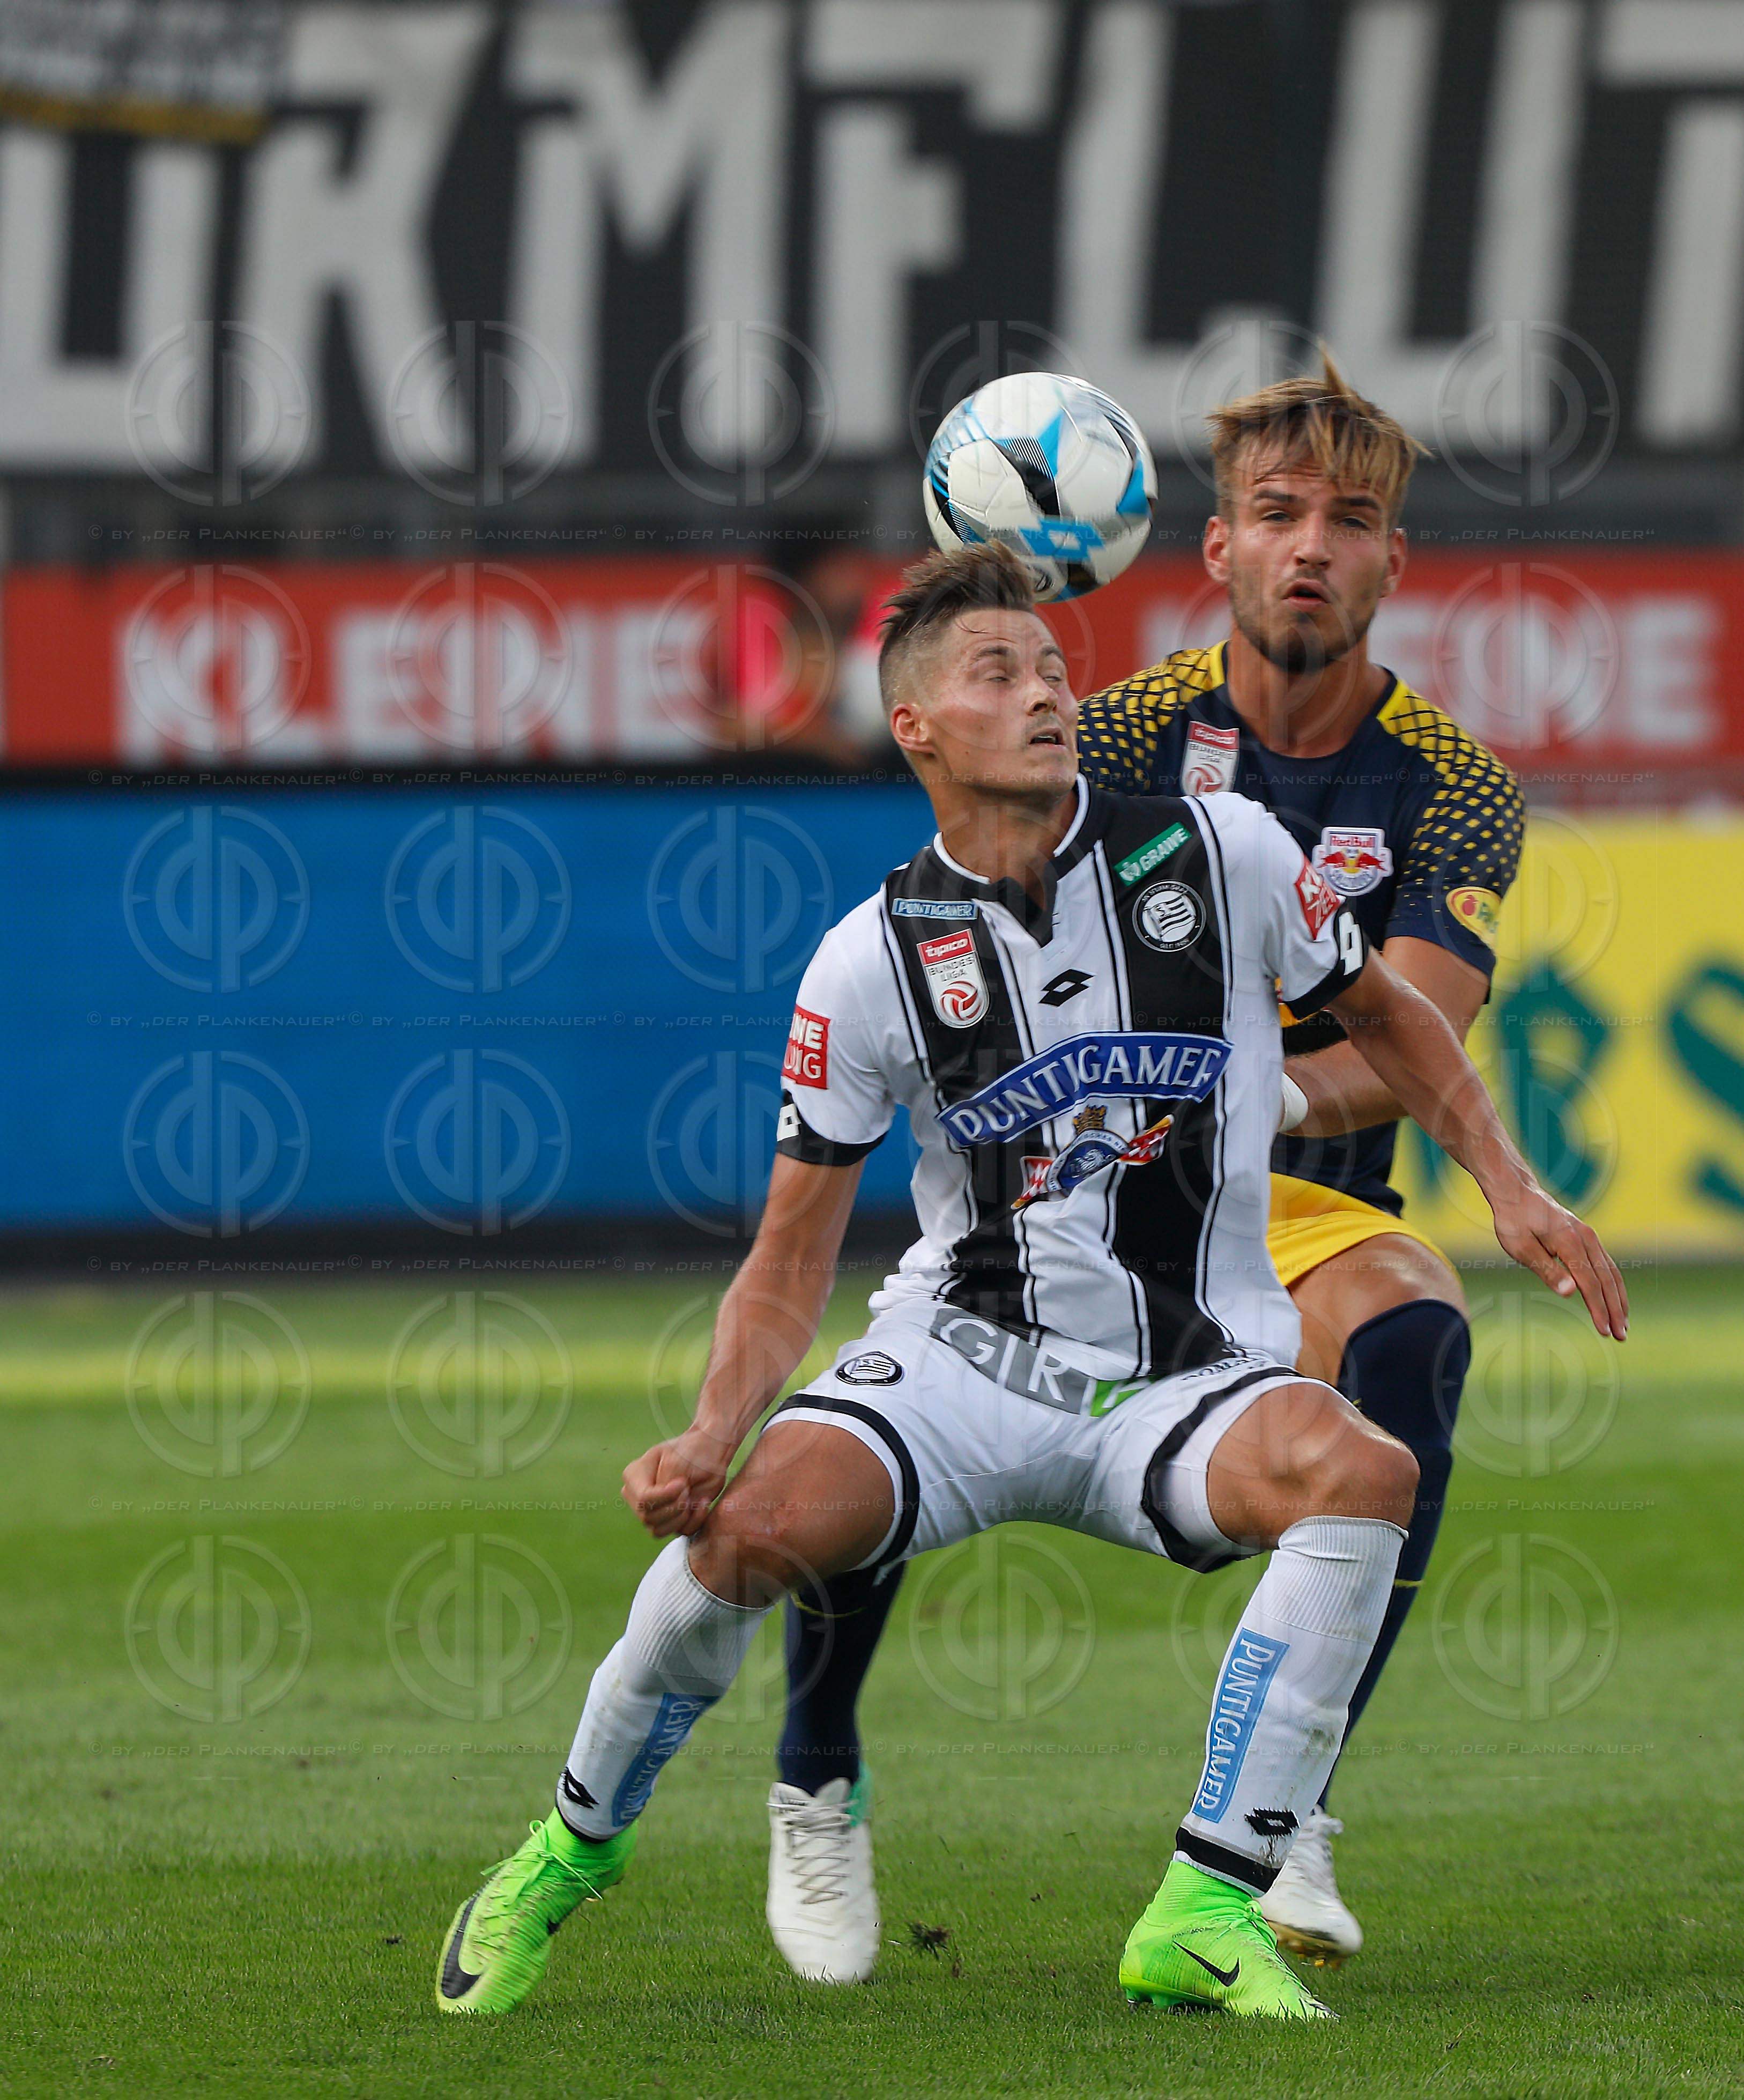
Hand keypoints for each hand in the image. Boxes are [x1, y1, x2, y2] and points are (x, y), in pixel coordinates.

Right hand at [622, 1426, 735, 1538]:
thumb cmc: (692, 1450)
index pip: (643, 1498)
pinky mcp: (669, 1520)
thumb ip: (665, 1482)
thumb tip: (663, 1503)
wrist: (709, 1454)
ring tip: (695, 1497)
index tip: (684, 1483)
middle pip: (648, 1517)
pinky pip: (676, 1532)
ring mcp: (651, 1510)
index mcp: (633, 1475)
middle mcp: (636, 1496)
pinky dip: (693, 1521)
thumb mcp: (677, 1459)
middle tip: (689, 1488)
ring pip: (658, 1530)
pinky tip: (702, 1503)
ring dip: (682, 1517)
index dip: (666, 1496)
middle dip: (675, 1506)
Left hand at [1487, 1175, 1627, 1339]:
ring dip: (1619, 1300)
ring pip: (1612, 1273)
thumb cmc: (1514, 1221)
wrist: (1517, 1192)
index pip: (1590, 1283)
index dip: (1598, 1309)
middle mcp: (1586, 1238)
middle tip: (1621, 1336)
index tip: (1604, 1331)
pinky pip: (1606, 1265)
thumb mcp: (1521, 1247)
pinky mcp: (1588, 1237)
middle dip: (1615, 1310)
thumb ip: (1547, 1270)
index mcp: (1570, 1242)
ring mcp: (1590, 1237)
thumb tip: (1570, 1293)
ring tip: (1624, 1325)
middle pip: (1607, 1280)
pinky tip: (1615, 1300)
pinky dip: (1614, 1285)